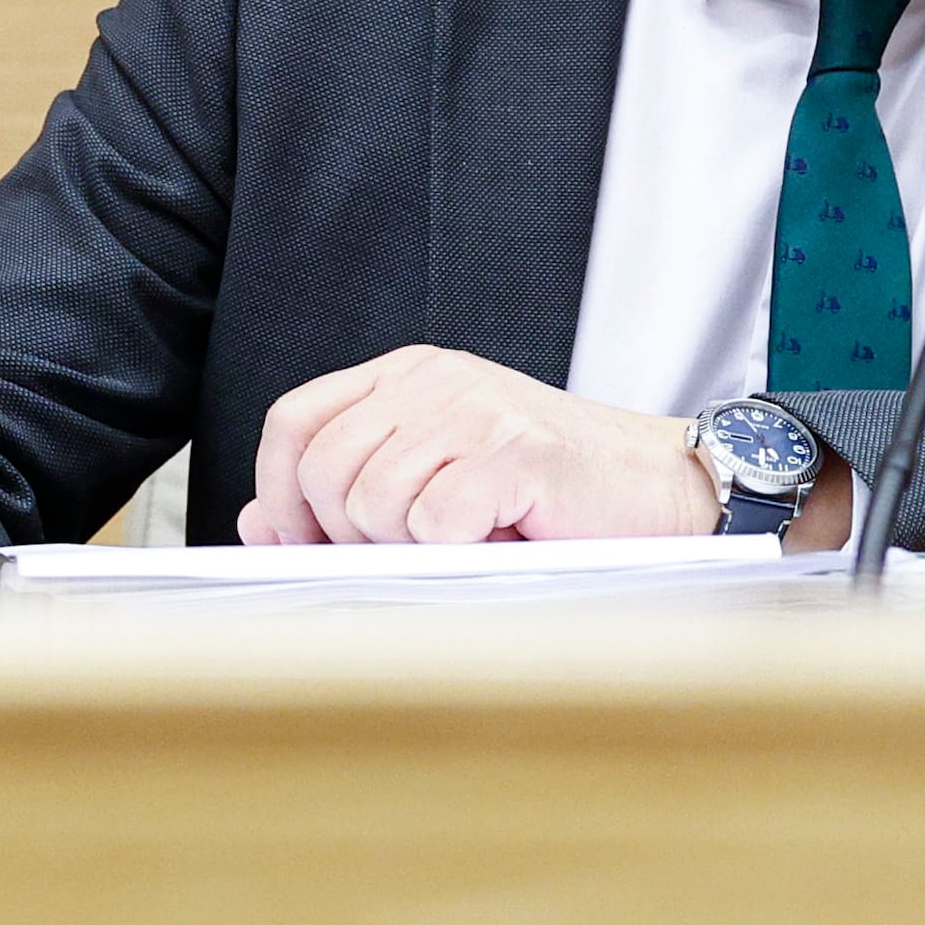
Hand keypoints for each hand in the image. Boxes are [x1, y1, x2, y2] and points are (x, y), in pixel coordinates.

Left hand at [246, 349, 721, 544]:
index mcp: (406, 375)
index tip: (304, 542)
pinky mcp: (515, 451)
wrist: (666, 487)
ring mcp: (475, 409)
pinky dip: (457, 549)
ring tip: (467, 537)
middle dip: (348, 533)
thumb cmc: (553, 494)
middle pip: (325, 469)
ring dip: (410, 545)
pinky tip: (499, 534)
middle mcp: (434, 379)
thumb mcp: (434, 481)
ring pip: (373, 501)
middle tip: (412, 549)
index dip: (280, 492)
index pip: (293, 422)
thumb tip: (258, 524)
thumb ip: (347, 495)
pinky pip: (434, 522)